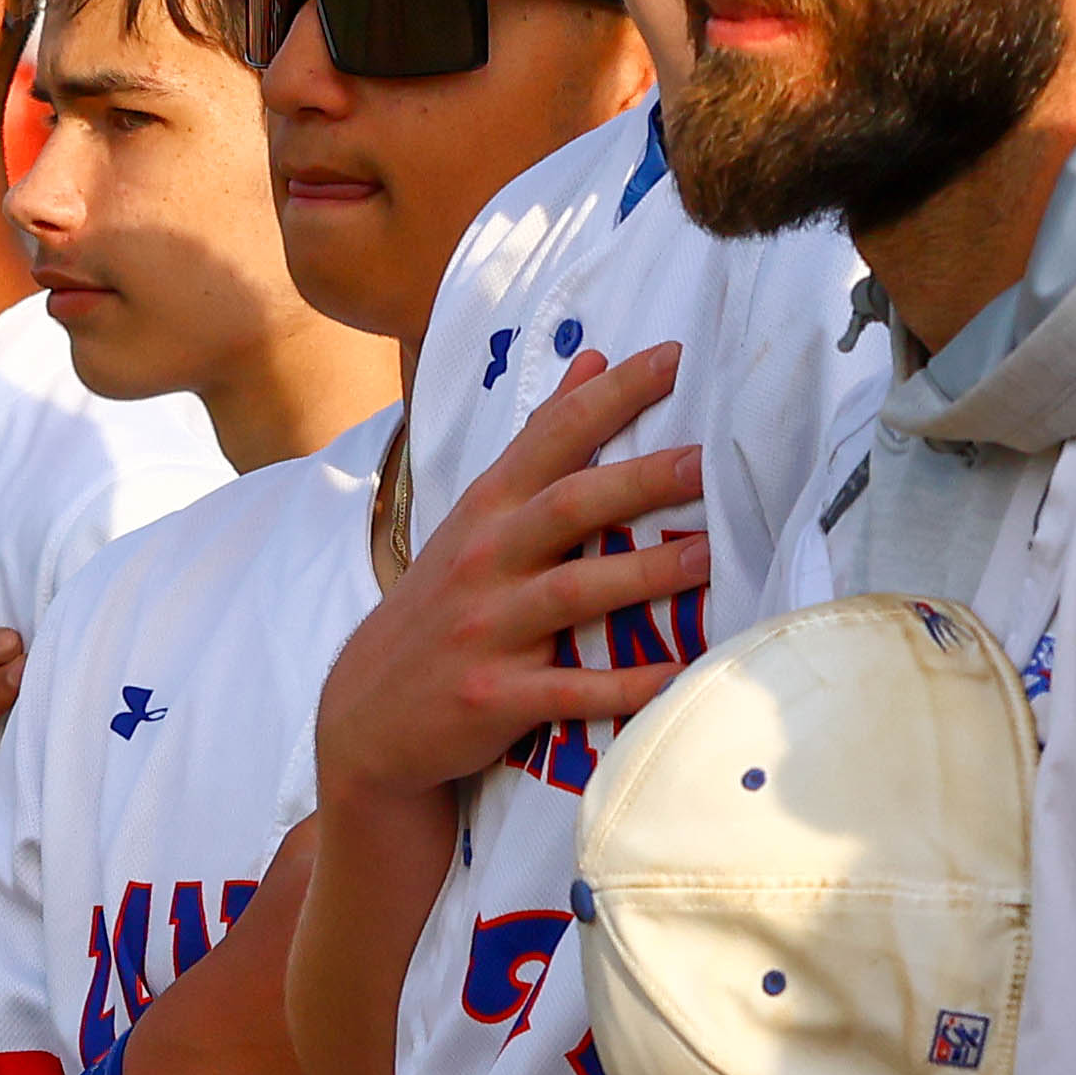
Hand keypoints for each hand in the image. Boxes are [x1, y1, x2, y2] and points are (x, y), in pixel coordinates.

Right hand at [320, 340, 706, 810]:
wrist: (365, 716)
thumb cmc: (442, 605)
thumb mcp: (478, 515)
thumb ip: (539, 441)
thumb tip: (593, 358)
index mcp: (487, 509)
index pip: (553, 436)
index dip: (612, 395)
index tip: (675, 358)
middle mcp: (484, 559)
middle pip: (569, 506)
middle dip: (640, 481)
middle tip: (709, 463)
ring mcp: (487, 629)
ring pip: (574, 592)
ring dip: (645, 575)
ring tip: (710, 556)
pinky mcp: (495, 696)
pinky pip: (570, 689)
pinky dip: (625, 686)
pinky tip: (677, 674)